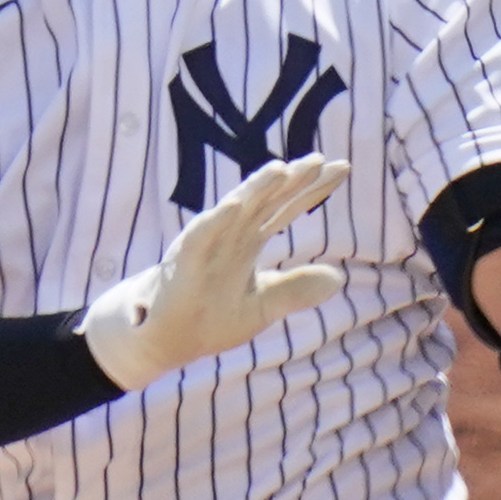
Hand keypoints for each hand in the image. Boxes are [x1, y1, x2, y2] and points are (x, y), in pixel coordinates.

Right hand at [81, 156, 348, 388]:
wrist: (158, 340)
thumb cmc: (206, 319)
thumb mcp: (261, 307)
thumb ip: (295, 290)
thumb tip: (338, 277)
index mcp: (248, 242)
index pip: (286, 208)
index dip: (313, 189)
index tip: (342, 167)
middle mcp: (229, 237)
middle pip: (266, 202)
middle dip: (293, 181)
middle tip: (322, 160)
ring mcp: (205, 247)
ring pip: (234, 211)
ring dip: (256, 190)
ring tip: (282, 170)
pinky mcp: (182, 264)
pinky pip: (199, 238)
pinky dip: (216, 222)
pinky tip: (234, 206)